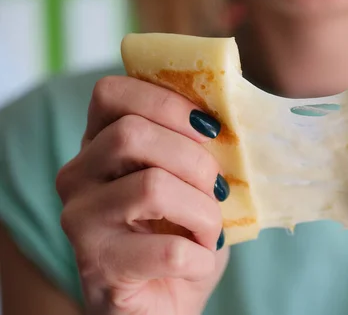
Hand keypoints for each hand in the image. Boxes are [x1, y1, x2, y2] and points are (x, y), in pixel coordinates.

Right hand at [56, 76, 229, 314]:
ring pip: (152, 188)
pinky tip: (199, 262)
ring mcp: (80, 221)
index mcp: (99, 145)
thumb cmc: (180, 233)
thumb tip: (229, 116)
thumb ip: (194, 146)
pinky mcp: (98, 266)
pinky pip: (168, 250)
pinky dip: (201, 258)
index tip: (210, 128)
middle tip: (218, 189)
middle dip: (196, 161)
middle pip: (132, 135)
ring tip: (210, 231)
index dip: (166, 103)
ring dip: (204, 212)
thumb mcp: (189, 181)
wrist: (162, 302)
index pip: (111, 94)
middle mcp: (77, 177)